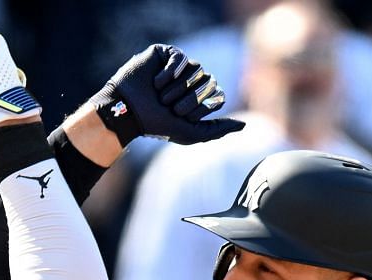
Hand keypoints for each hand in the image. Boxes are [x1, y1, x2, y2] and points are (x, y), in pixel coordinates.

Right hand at [89, 44, 242, 147]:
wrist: (127, 112)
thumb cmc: (157, 125)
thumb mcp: (191, 134)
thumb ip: (218, 130)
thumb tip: (244, 124)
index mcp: (199, 97)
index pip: (218, 95)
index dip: (202, 107)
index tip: (182, 116)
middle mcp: (191, 80)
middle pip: (209, 81)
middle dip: (189, 99)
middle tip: (168, 106)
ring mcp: (179, 65)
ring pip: (197, 69)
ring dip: (177, 88)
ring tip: (160, 95)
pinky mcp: (165, 54)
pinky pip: (181, 58)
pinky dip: (170, 73)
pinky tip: (157, 82)